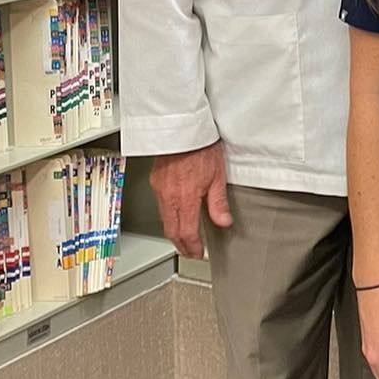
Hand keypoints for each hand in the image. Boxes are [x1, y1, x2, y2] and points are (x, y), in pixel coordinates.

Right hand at [149, 142, 231, 260]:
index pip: (186, 233)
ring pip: (164, 219)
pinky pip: (160, 206)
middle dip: (181, 245)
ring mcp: (159, 188)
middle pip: (171, 230)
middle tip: (191, 251)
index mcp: (184, 198)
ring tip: (185, 237)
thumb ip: (218, 202)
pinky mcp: (155, 180)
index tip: (198, 252)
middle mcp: (168, 196)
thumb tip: (223, 221)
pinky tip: (177, 214)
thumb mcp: (217, 176)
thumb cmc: (199, 146)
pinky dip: (169, 216)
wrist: (181, 125)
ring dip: (174, 232)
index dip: (192, 247)